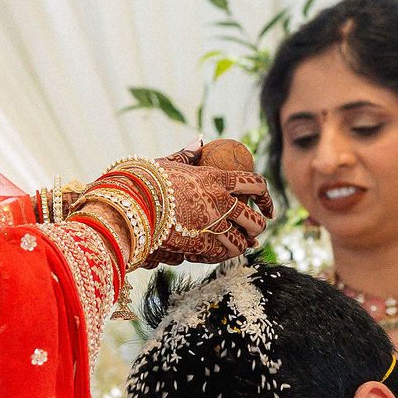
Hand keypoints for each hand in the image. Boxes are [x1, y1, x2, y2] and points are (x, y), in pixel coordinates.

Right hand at [148, 139, 273, 265]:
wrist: (128, 205)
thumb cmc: (143, 181)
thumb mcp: (168, 163)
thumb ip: (187, 154)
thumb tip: (199, 142)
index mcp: (215, 178)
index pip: (254, 185)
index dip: (266, 198)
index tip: (268, 207)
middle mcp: (218, 202)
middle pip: (253, 219)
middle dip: (258, 225)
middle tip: (256, 230)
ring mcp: (210, 226)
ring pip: (240, 242)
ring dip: (242, 245)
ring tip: (240, 246)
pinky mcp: (198, 246)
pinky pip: (219, 254)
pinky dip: (221, 255)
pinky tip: (218, 254)